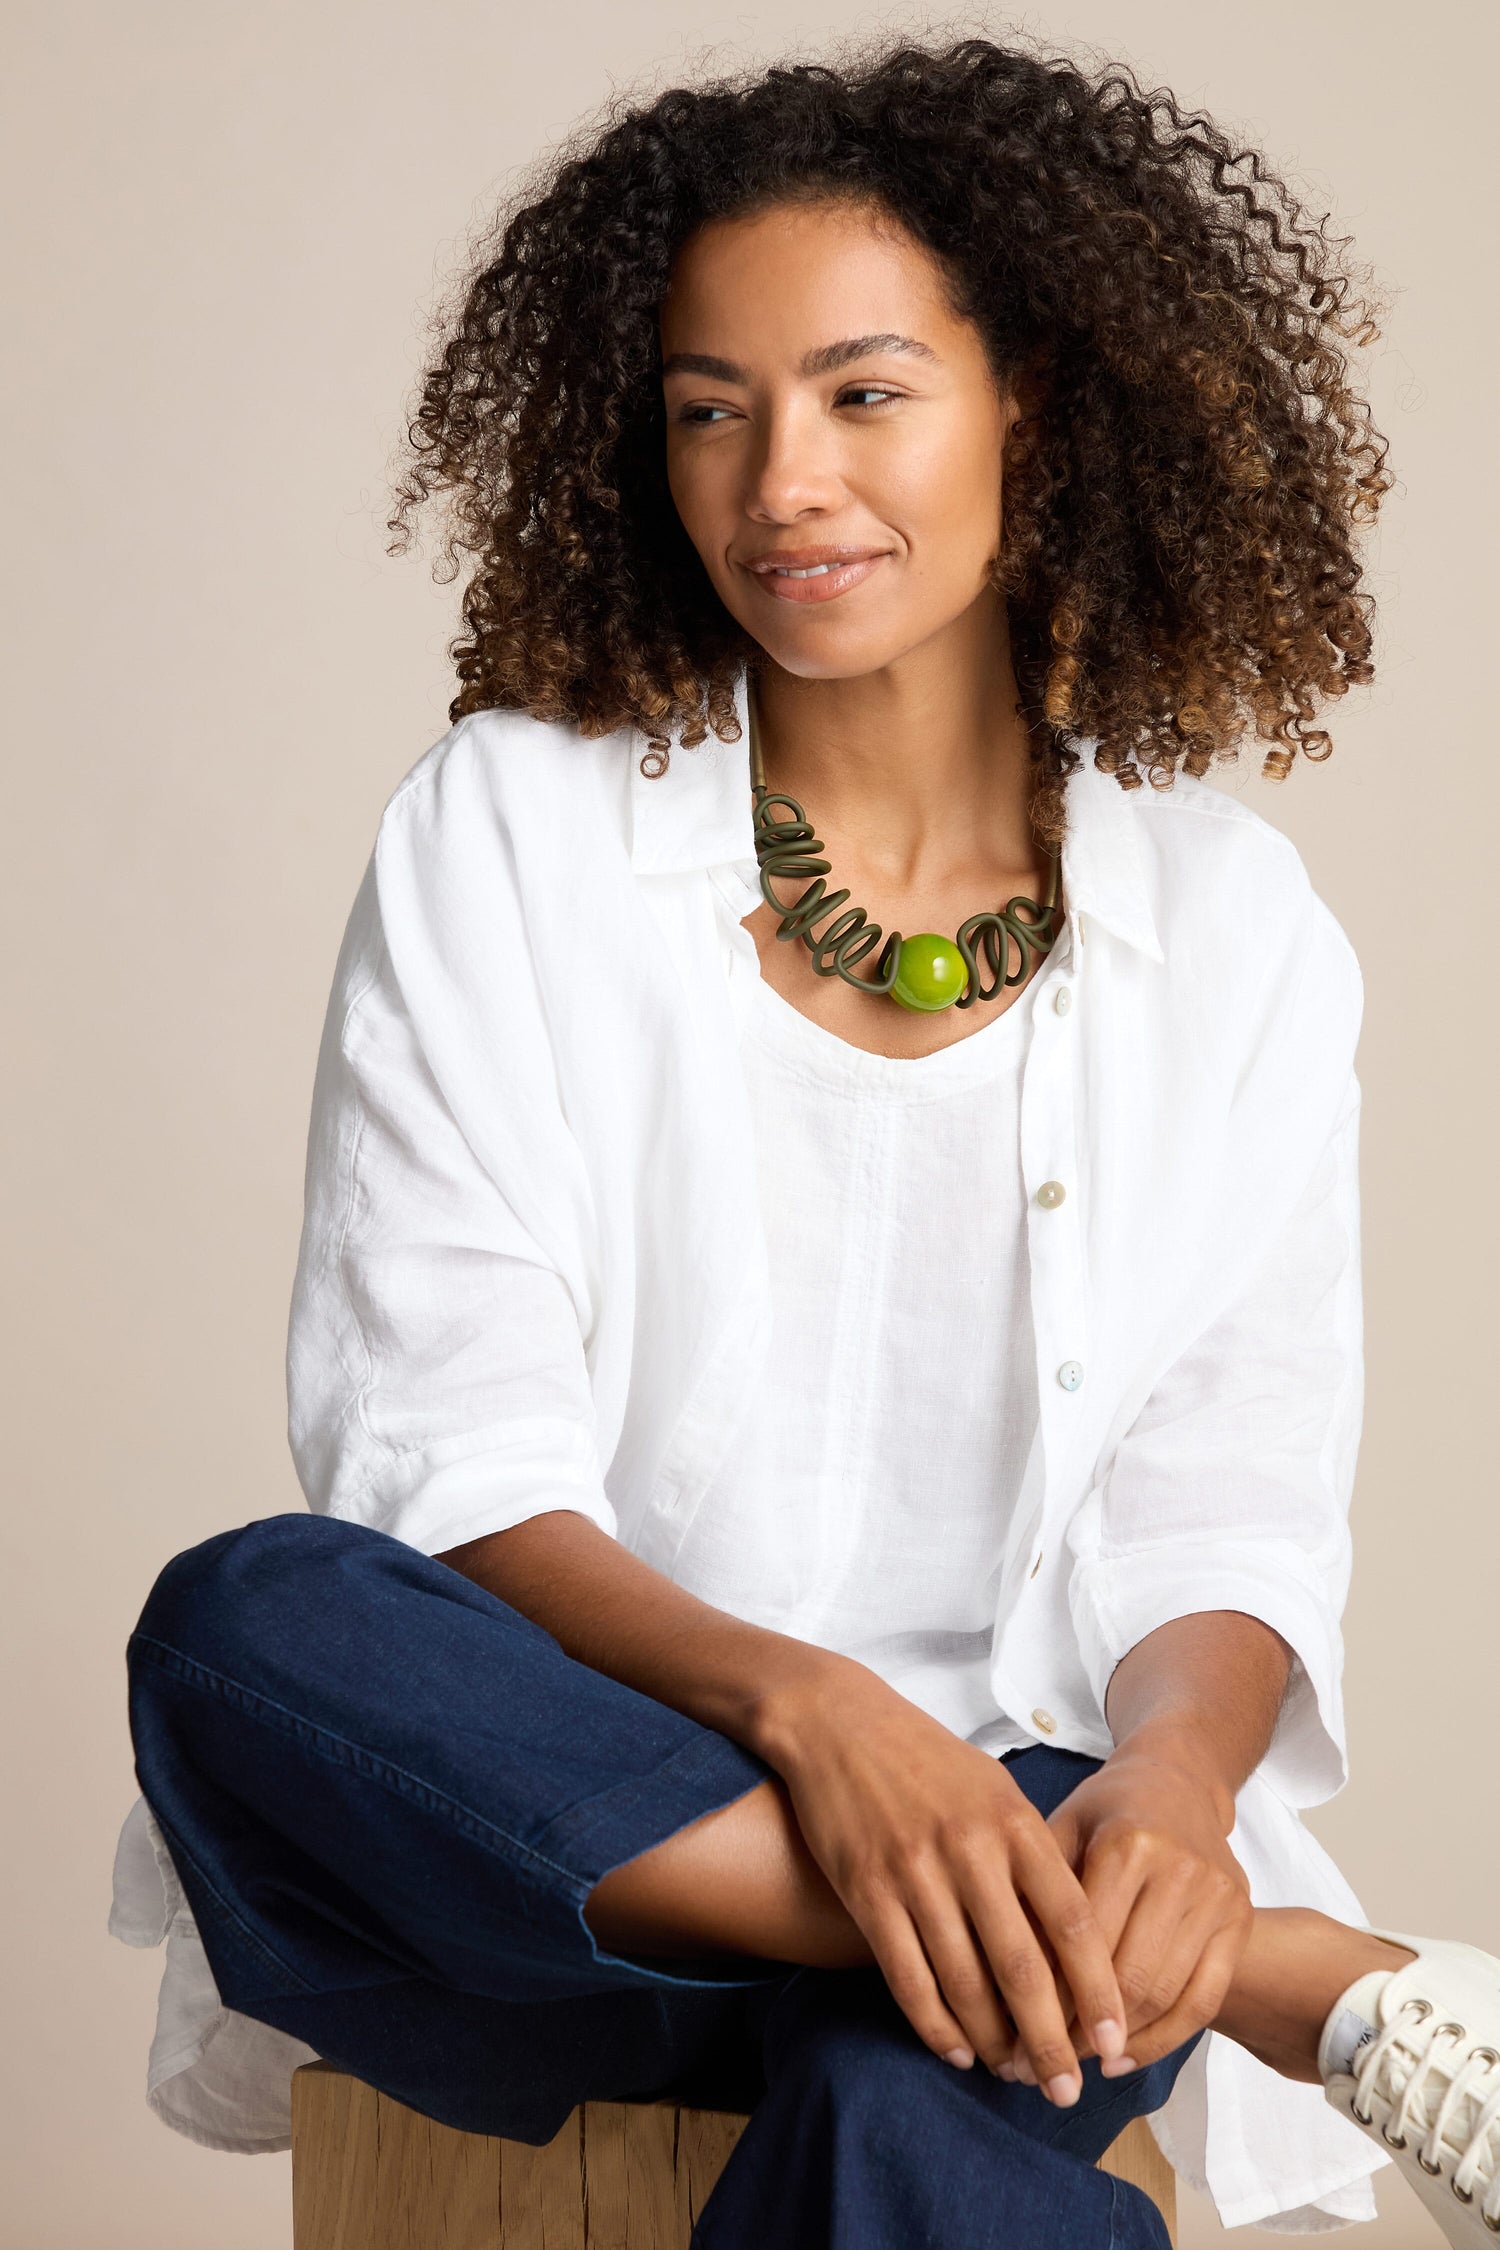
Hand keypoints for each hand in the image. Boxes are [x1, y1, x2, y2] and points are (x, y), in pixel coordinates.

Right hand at [760, 1662, 1128, 2102]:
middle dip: (1051, 2040)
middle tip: (1068, 2090)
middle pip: (1023, 1967)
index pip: (1072, 1922)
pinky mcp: (867, 1891)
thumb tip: (1068, 1932)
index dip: (1098, 1991)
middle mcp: (971, 1850)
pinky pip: (908, 1977)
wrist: (838, 1723)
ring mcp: (916, 1872)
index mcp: (1014, 1822)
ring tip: (1012, 2074)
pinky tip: (954, 2050)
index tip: (1114, 2042)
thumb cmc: (926, 1758)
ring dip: (992, 2041)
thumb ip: (1031, 1852)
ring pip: (964, 1982)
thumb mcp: (994, 1788)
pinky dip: (934, 2025)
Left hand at [1043, 1731, 1254, 2076]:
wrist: (1179, 1778)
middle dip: (1079, 2033)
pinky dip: (1163, 2039)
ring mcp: (1217, 1898)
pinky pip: (1203, 2000)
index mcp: (1128, 1843)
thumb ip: (1035, 1891)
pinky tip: (1122, 2058)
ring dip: (1117, 2044)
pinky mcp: (1240, 1920)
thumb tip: (995, 1976)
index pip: (1084, 1943)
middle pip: (1127, 1978)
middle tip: (1040, 2068)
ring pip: (1165, 1996)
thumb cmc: (1106, 1808)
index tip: (1016, 2042)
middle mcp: (1179, 1871)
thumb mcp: (1062, 1827)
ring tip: (1074, 2068)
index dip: (1050, 1999)